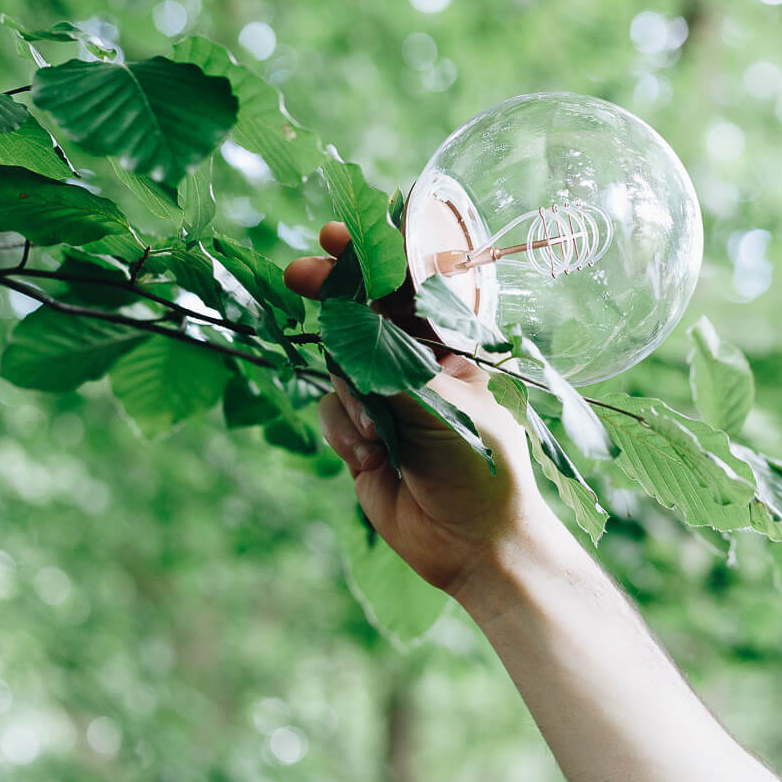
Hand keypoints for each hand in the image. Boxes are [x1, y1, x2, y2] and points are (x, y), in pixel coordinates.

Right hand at [283, 223, 549, 595]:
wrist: (475, 545)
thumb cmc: (482, 465)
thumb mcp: (443, 401)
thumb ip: (391, 361)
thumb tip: (347, 326)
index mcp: (454, 347)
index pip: (409, 289)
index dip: (374, 258)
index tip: (338, 235)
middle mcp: (418, 367)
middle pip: (363, 318)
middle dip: (334, 298)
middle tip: (298, 274)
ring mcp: (387, 401)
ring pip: (339, 368)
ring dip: (351, 397)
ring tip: (375, 433)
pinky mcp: (361, 437)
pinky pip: (331, 411)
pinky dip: (344, 431)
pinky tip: (369, 457)